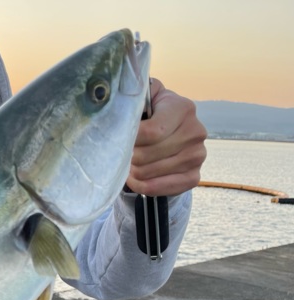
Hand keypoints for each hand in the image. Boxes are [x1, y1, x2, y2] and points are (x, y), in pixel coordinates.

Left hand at [127, 78, 207, 197]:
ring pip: (150, 172)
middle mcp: (196, 131)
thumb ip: (134, 97)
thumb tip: (118, 106)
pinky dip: (141, 186)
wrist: (168, 134)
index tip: (116, 140)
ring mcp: (198, 155)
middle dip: (127, 156)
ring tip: (125, 164)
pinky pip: (160, 188)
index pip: (151, 132)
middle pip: (147, 154)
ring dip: (131, 172)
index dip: (129, 139)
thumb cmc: (149, 115)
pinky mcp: (194, 176)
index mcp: (183, 108)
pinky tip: (134, 179)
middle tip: (120, 154)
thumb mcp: (144, 98)